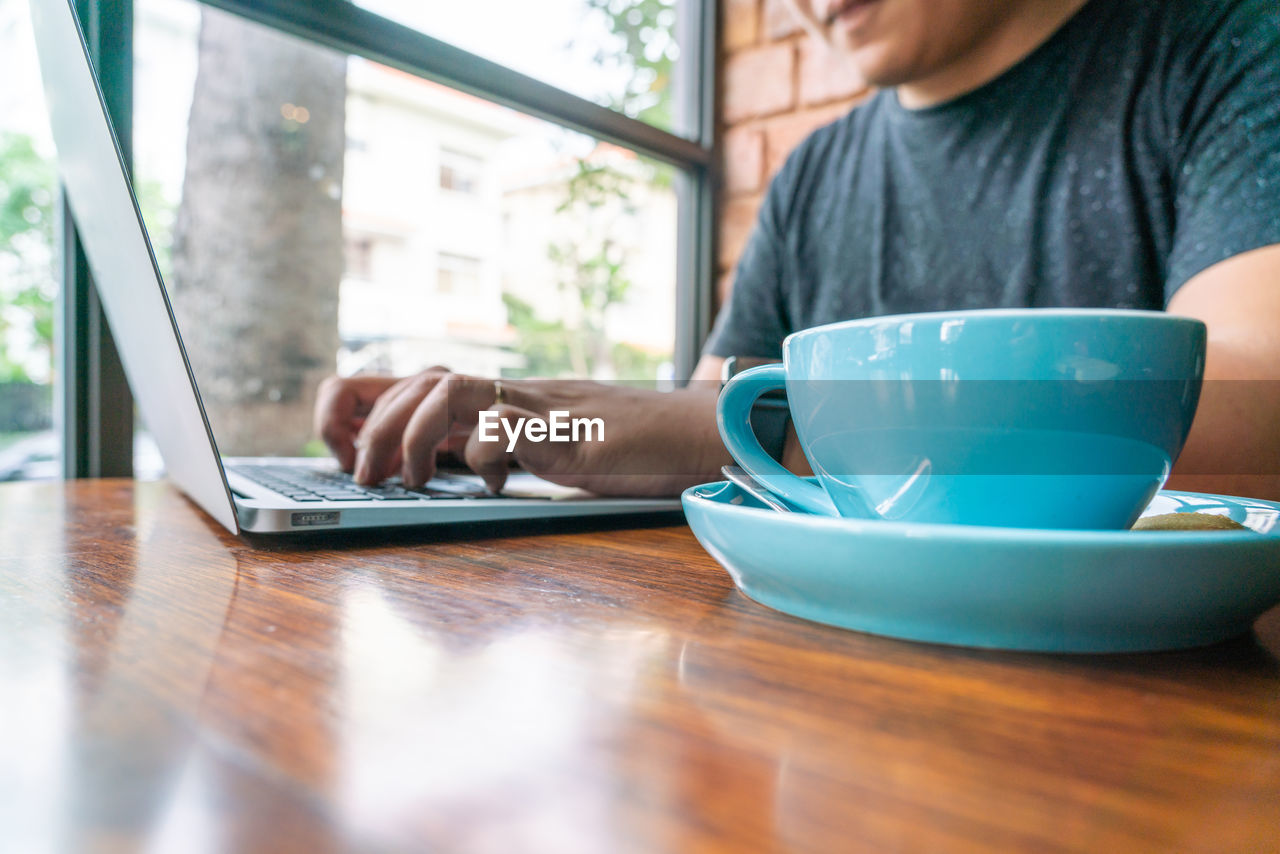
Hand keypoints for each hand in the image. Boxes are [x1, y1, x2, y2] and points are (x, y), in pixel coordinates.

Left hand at [331, 369, 729, 496]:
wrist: (698, 435)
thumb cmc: (637, 449)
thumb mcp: (558, 447)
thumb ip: (515, 448)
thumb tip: (463, 465)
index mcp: (515, 397)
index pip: (430, 381)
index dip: (379, 406)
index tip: (355, 451)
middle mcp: (523, 394)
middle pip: (426, 381)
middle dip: (377, 426)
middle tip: (365, 475)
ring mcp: (544, 408)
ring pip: (451, 391)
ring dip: (413, 435)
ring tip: (409, 479)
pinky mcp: (570, 432)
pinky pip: (504, 428)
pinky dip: (482, 458)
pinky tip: (493, 484)